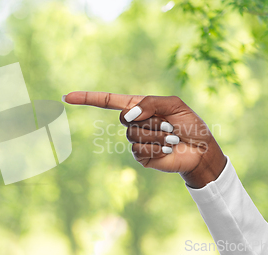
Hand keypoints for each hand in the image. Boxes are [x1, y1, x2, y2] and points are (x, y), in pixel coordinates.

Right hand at [63, 91, 226, 187]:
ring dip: (158, 135)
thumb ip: (150, 103)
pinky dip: (158, 148)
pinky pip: (140, 150)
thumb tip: (128, 115)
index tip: (66, 97)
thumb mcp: (173, 104)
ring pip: (134, 136)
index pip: (108, 102)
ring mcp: (135, 141)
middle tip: (169, 125)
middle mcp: (133, 124)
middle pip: (125, 120)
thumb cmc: (190, 124)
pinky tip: (168, 149)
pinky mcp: (141, 156)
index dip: (87, 99)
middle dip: (151, 121)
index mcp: (138, 107)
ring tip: (172, 138)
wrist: (202, 149)